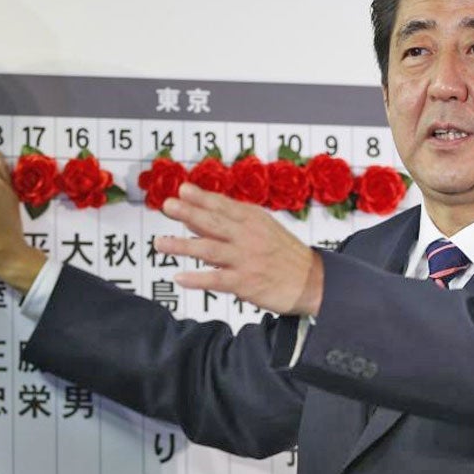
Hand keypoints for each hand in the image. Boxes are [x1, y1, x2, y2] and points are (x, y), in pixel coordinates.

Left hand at [157, 183, 323, 315]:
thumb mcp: (263, 229)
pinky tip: (179, 276)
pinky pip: (217, 280)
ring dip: (183, 246)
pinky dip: (197, 279)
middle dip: (189, 213)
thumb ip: (229, 222)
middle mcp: (248, 237)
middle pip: (214, 223)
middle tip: (168, 206)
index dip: (202, 197)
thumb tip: (194, 218)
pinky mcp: (246, 283)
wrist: (313, 281)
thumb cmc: (284, 253)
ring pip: (210, 250)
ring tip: (159, 243)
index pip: (223, 205)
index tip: (182, 190)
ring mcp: (246, 260)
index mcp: (253, 220)